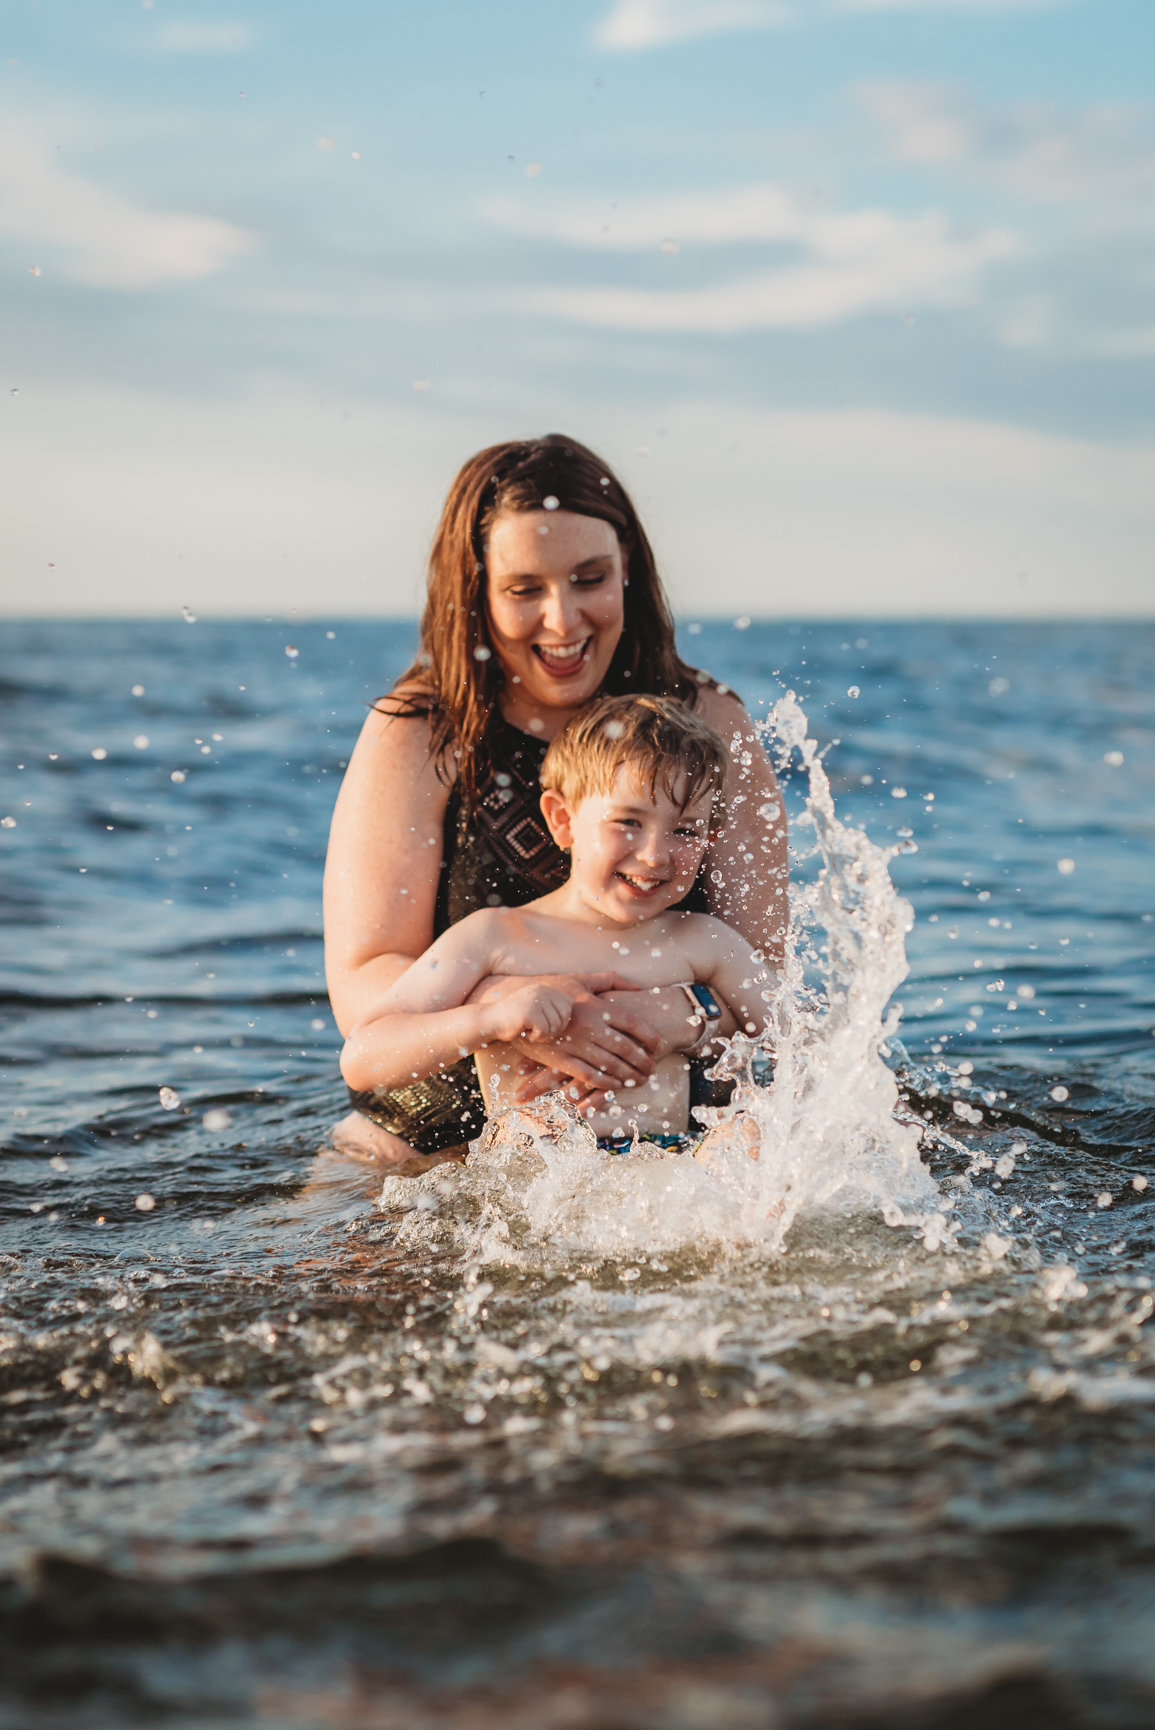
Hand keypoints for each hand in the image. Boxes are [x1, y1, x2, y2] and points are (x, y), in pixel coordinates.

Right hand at [484, 982, 573, 1044]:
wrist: (489, 1020)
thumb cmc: (514, 1020)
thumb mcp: (535, 1009)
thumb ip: (551, 1009)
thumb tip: (575, 1020)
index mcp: (545, 989)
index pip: (568, 1005)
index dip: (562, 1020)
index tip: (548, 1026)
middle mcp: (542, 991)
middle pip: (564, 1016)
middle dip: (555, 1029)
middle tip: (540, 1033)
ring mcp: (536, 1000)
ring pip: (555, 1025)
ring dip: (545, 1035)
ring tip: (532, 1033)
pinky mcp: (529, 1012)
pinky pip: (544, 1030)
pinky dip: (537, 1037)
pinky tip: (526, 1034)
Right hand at [508, 986, 662, 1098]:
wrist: (516, 1007)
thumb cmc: (550, 990)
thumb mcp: (580, 980)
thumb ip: (610, 980)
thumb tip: (638, 985)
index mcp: (598, 1006)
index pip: (634, 1025)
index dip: (650, 1038)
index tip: (658, 1047)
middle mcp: (591, 1026)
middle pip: (627, 1048)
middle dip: (643, 1062)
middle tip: (652, 1069)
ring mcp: (577, 1044)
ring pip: (611, 1065)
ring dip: (628, 1075)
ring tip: (639, 1081)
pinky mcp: (561, 1059)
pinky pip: (589, 1076)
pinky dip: (605, 1083)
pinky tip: (615, 1086)